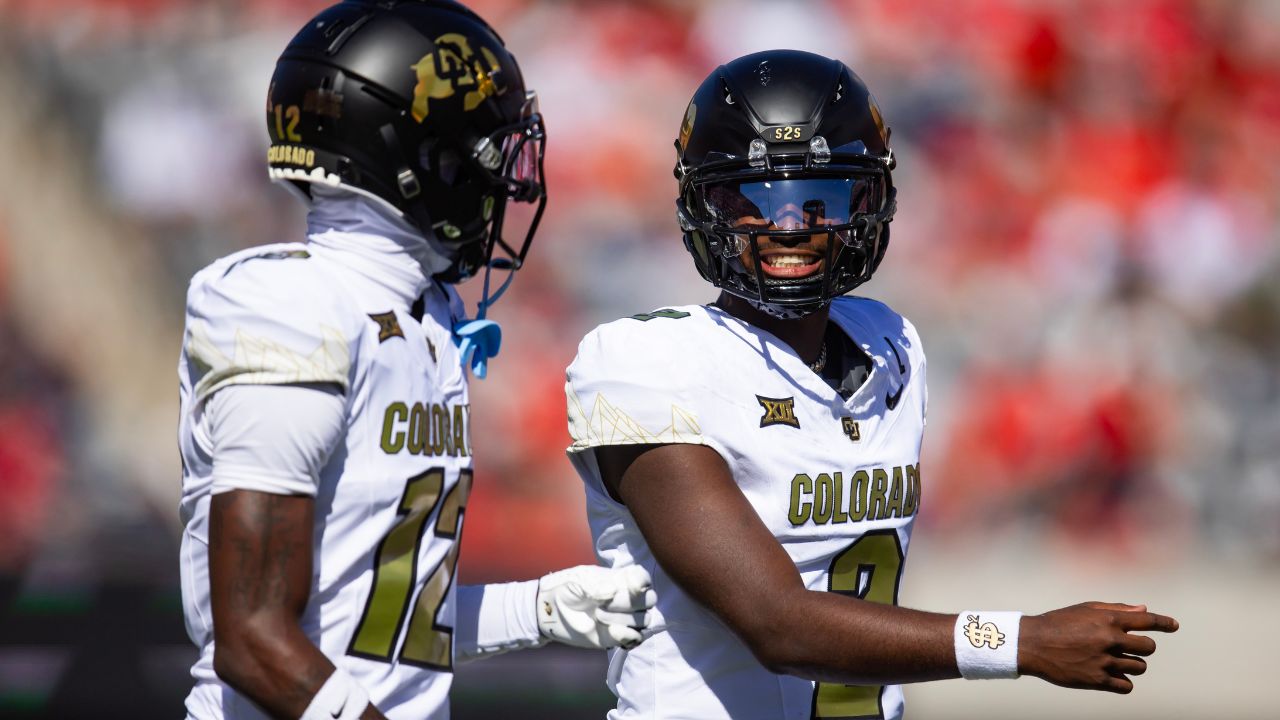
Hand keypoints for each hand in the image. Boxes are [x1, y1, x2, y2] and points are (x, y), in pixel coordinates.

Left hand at [537, 565, 655, 649]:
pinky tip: (610, 632)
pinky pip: (636, 638)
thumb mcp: (580, 581)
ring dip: (623, 619)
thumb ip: (598, 586)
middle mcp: (627, 598)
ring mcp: (625, 618)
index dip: (642, 583)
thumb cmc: (566, 588)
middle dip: (629, 603)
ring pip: (644, 620)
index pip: (643, 578)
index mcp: (621, 579)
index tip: (632, 587)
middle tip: (603, 605)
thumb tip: (613, 592)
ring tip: (598, 616)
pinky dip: (627, 636)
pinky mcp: (619, 637)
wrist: (551, 611)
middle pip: (649, 600)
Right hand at [1018, 601, 1178, 693]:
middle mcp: (1109, 639)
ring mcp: (1104, 661)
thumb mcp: (1085, 609)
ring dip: (1132, 664)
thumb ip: (1116, 609)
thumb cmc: (1058, 623)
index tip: (1173, 625)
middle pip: (1148, 647)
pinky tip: (1111, 676)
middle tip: (1127, 647)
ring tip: (1114, 661)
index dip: (1164, 623)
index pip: (1147, 621)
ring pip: (1139, 667)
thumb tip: (1144, 610)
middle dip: (1142, 647)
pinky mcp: (1097, 680)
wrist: (1032, 644)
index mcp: (1108, 619)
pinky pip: (1126, 686)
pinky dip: (1123, 682)